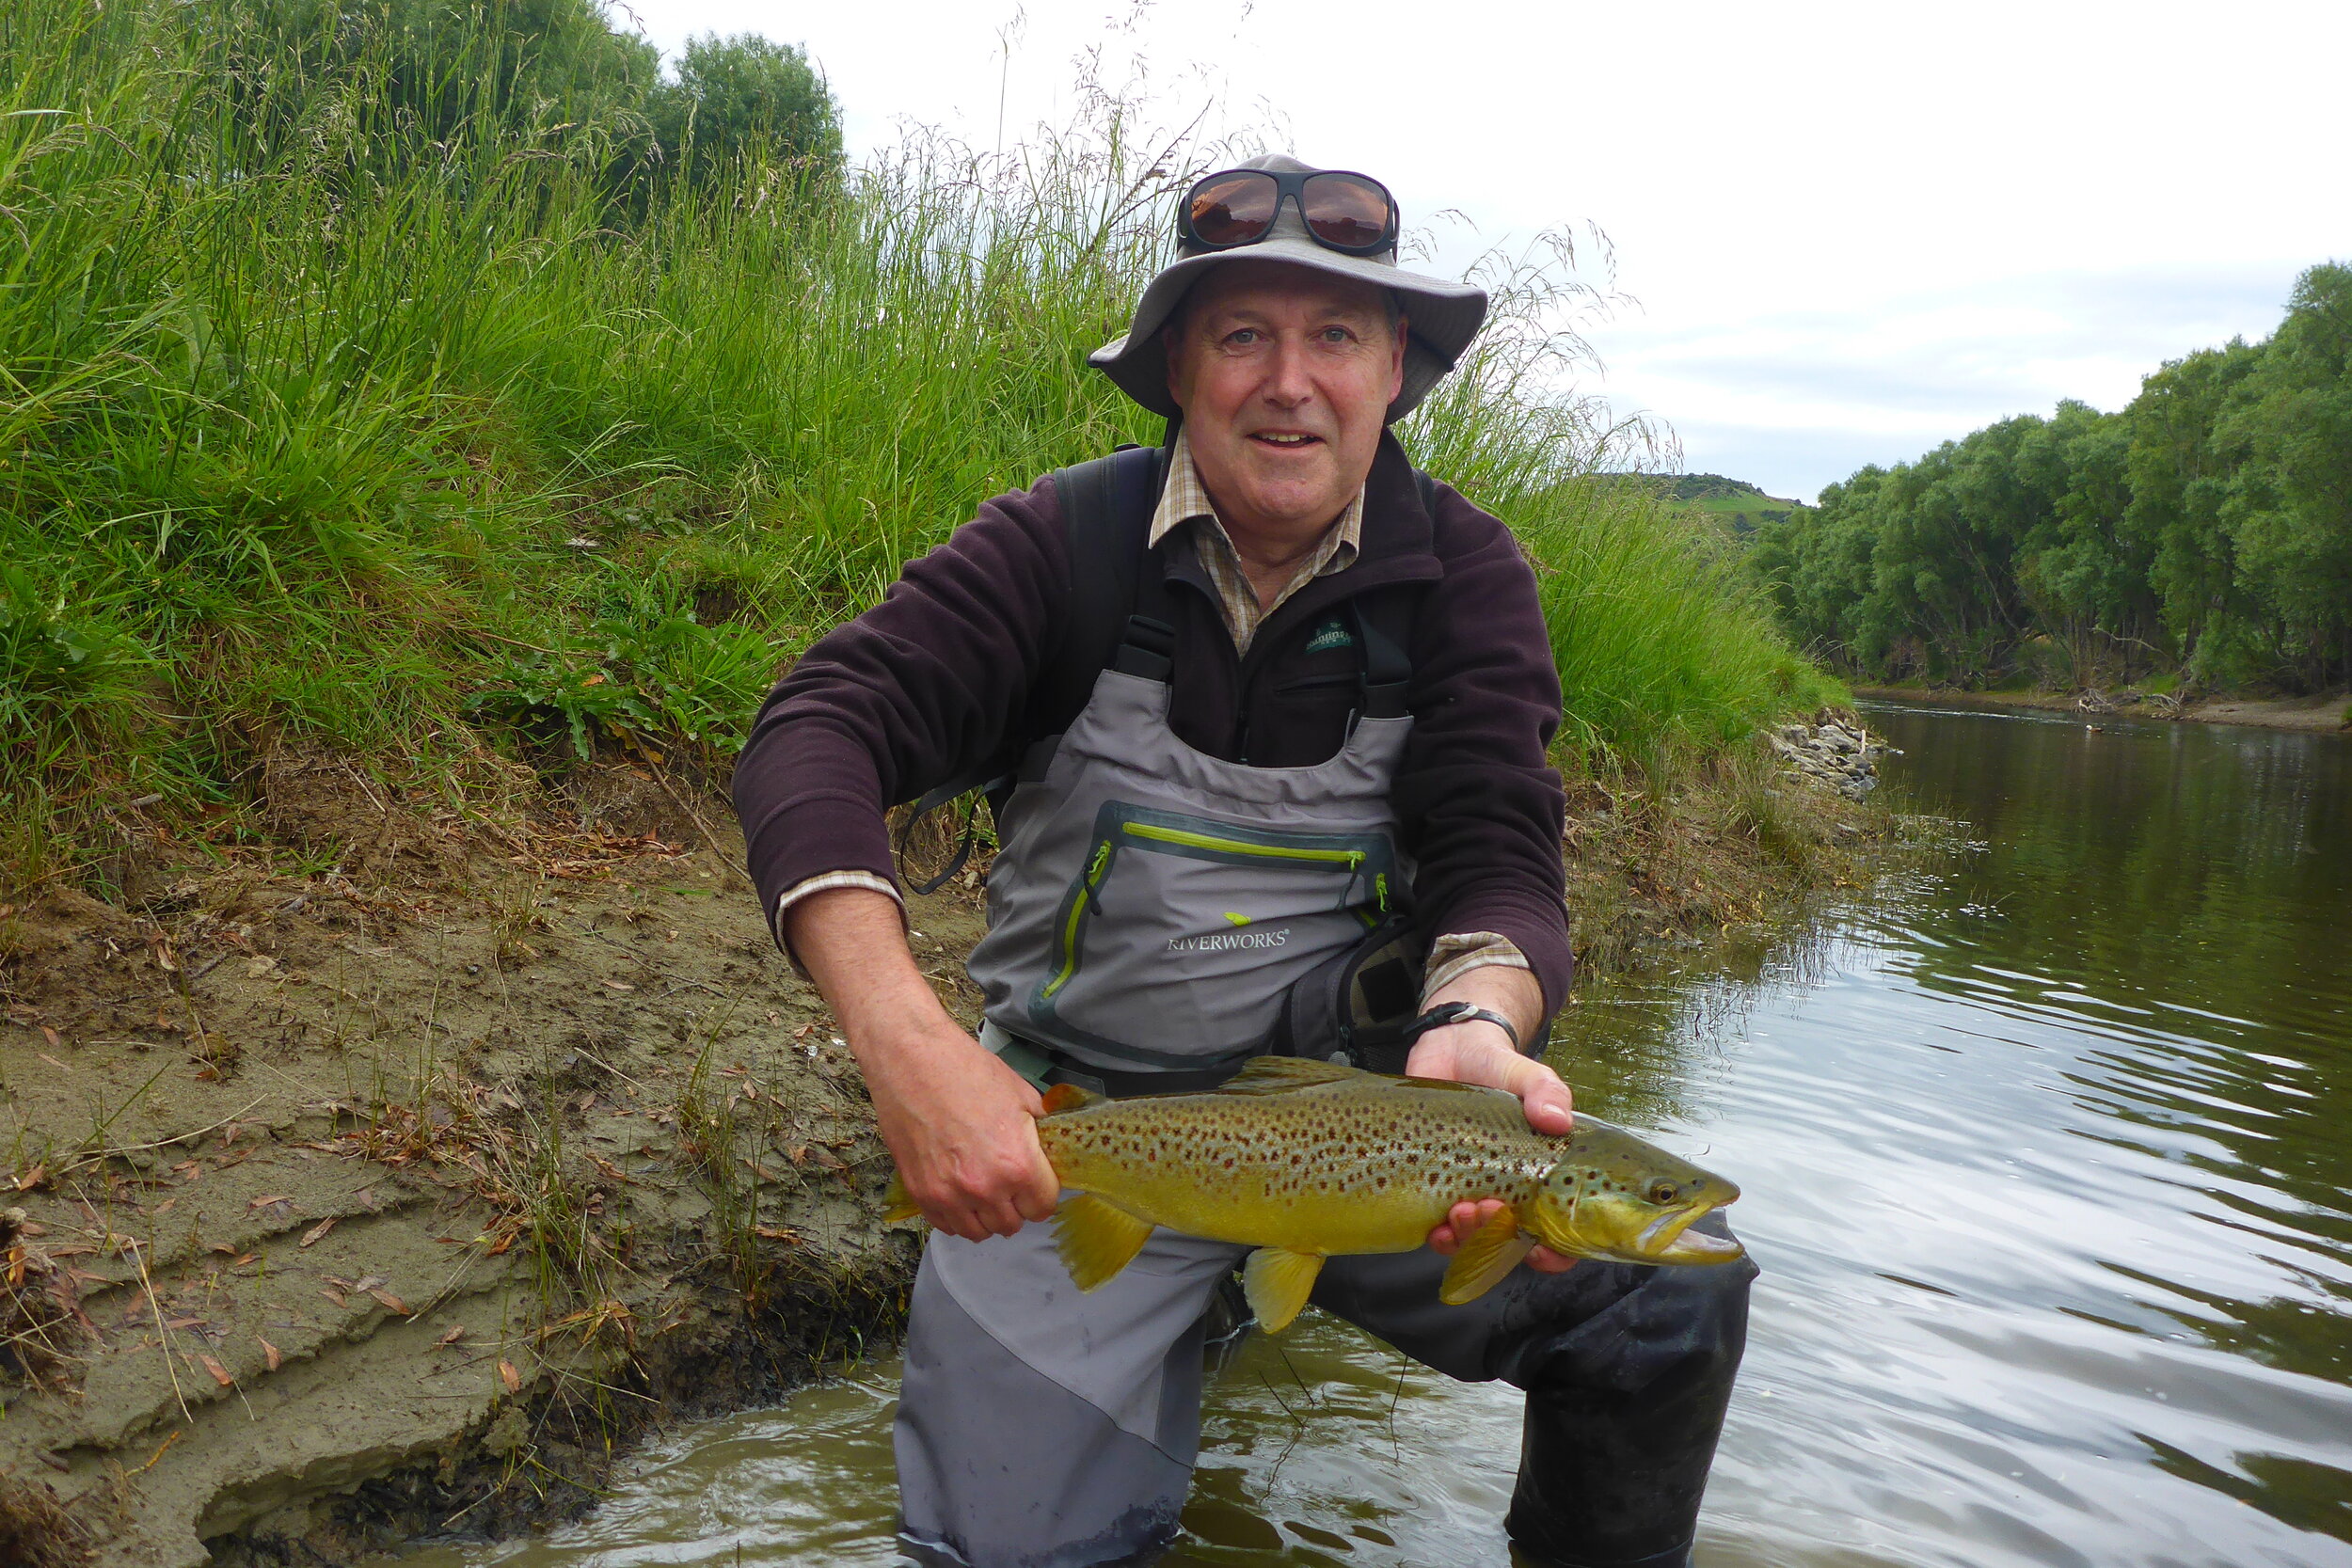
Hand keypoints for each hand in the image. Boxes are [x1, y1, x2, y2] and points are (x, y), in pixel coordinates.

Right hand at [864, 1020, 1061, 1242]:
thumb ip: (1040, 1133)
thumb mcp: (1021, 1096)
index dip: (1043, 1193)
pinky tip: (959, 1191)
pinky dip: (956, 1215)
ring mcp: (948, 1195)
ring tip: (984, 1189)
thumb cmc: (966, 1071)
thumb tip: (1051, 1151)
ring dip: (986, 1215)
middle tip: (1009, 1182)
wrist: (912, 1060)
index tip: (1037, 1182)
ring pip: (978, 1232)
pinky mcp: (920, 1193)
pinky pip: (946, 1225)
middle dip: (1015, 1205)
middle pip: (1012, 1224)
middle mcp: (984, 1188)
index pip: (1043, 1208)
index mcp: (1017, 1164)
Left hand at [1409, 1017, 1575, 1273]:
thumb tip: (1556, 1119)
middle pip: (1513, 1243)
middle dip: (1501, 1239)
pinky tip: (1434, 1227)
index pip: (1559, 1231)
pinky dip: (1438, 1237)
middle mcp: (1508, 1193)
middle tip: (1489, 1208)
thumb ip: (1546, 1091)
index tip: (1544, 1247)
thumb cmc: (1497, 1066)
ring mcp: (1470, 1193)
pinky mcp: (1434, 1188)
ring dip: (1468, 1239)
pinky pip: (1438, 1230)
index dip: (1557, 1252)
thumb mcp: (1528, 1074)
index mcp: (1541, 1176)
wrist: (1448, 1049)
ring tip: (1460, 1211)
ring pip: (1474, 1241)